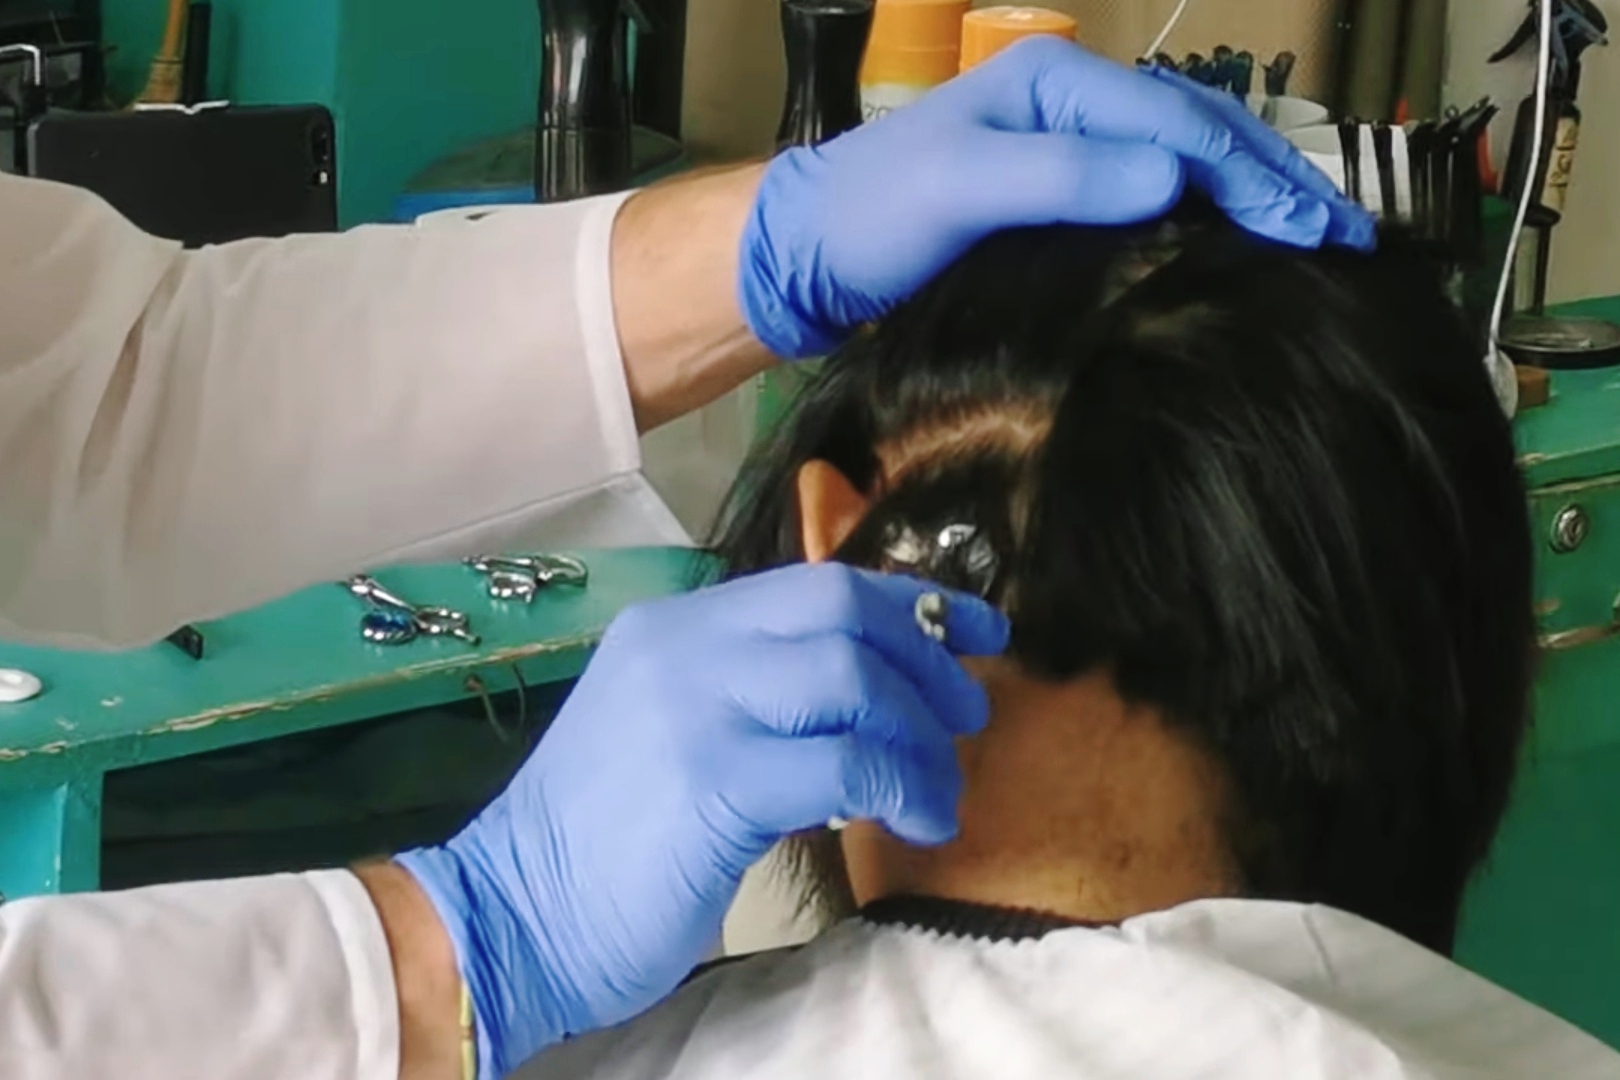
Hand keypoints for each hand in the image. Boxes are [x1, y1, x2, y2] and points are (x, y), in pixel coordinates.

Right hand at [396, 564, 1009, 1077]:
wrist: (507, 916)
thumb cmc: (601, 842)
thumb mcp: (673, 733)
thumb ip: (753, 695)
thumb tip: (873, 693)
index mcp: (675, 629)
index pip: (818, 585)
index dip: (913, 605)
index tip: (974, 635)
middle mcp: (683, 646)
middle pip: (844, 609)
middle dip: (927, 659)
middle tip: (965, 717)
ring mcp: (693, 705)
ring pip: (854, 676)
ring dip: (921, 736)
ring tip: (936, 791)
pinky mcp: (712, 779)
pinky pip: (847, 760)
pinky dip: (903, 786)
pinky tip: (915, 822)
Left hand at [739, 36, 1375, 358]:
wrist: (807, 255)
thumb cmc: (870, 216)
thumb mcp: (954, 189)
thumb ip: (1056, 177)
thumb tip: (1168, 180)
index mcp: (1054, 85)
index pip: (1177, 125)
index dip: (1249, 178)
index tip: (1310, 232)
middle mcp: (1071, 105)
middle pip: (1196, 133)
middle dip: (1273, 181)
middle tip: (1345, 238)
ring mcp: (1067, 150)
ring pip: (1183, 162)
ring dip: (1252, 198)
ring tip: (1317, 241)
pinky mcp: (1058, 199)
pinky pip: (1152, 196)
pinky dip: (1206, 218)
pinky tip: (1239, 250)